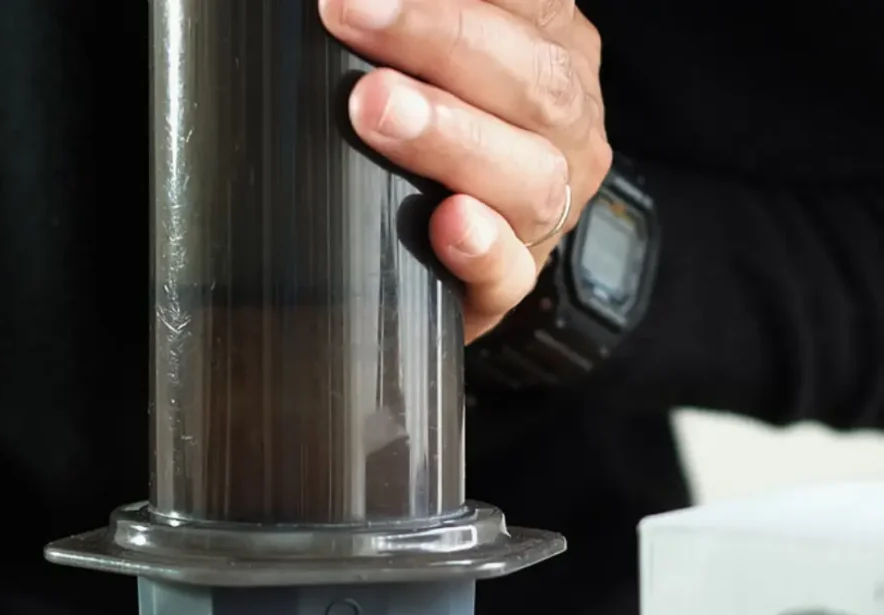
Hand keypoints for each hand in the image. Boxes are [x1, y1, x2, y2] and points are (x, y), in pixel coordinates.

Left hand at [318, 0, 611, 342]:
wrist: (421, 254)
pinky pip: (509, 271)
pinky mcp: (510, 282)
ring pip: (528, 176)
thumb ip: (427, 30)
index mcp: (554, 54)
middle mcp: (565, 129)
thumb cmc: (425, 139)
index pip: (533, 3)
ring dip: (450, 136)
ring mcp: (546, 211)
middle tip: (353, 13)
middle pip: (530, 79)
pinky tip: (449, 224)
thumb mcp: (439, 64)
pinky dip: (482, 246)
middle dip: (439, 39)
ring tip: (376, 110)